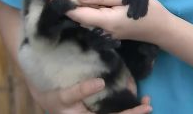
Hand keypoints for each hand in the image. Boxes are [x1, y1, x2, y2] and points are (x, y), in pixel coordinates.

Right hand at [29, 77, 151, 113]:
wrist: (44, 99)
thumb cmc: (52, 99)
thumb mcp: (63, 96)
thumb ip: (80, 91)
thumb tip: (101, 83)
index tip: (145, 107)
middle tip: (148, 102)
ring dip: (131, 111)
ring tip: (145, 101)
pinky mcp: (95, 111)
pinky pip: (112, 112)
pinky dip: (124, 107)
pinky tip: (132, 99)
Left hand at [46, 0, 170, 43]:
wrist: (161, 28)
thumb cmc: (146, 10)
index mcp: (104, 21)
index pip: (76, 12)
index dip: (61, 1)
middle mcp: (100, 28)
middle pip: (76, 13)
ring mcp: (103, 30)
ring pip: (81, 15)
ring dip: (69, 1)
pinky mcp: (107, 28)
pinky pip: (89, 16)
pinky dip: (80, 6)